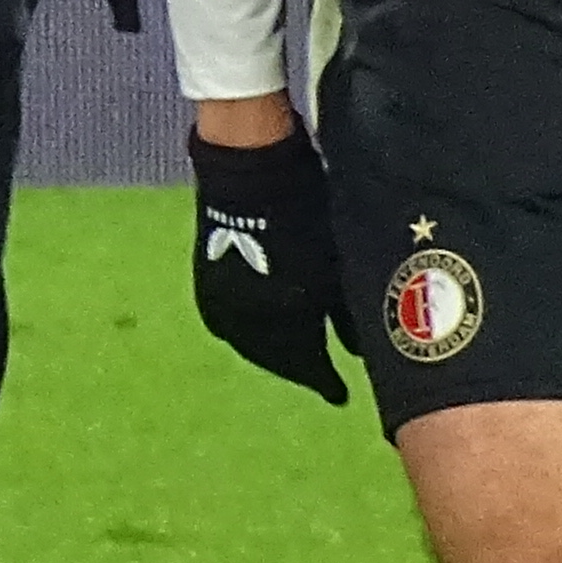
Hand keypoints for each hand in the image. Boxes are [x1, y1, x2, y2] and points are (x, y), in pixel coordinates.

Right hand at [187, 119, 351, 402]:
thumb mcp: (333, 264)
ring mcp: (219, 304)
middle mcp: (242, 321)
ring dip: (273, 352)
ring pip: (250, 343)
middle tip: (319, 374)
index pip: (305, 364)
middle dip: (299, 367)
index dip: (324, 381)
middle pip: (274, 359)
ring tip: (294, 355)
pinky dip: (252, 332)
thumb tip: (355, 349)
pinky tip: (264, 330)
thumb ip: (343, 313)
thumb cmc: (304, 210)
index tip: (340, 395)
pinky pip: (231, 324)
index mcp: (279, 317)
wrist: (249, 167)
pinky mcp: (207, 284)